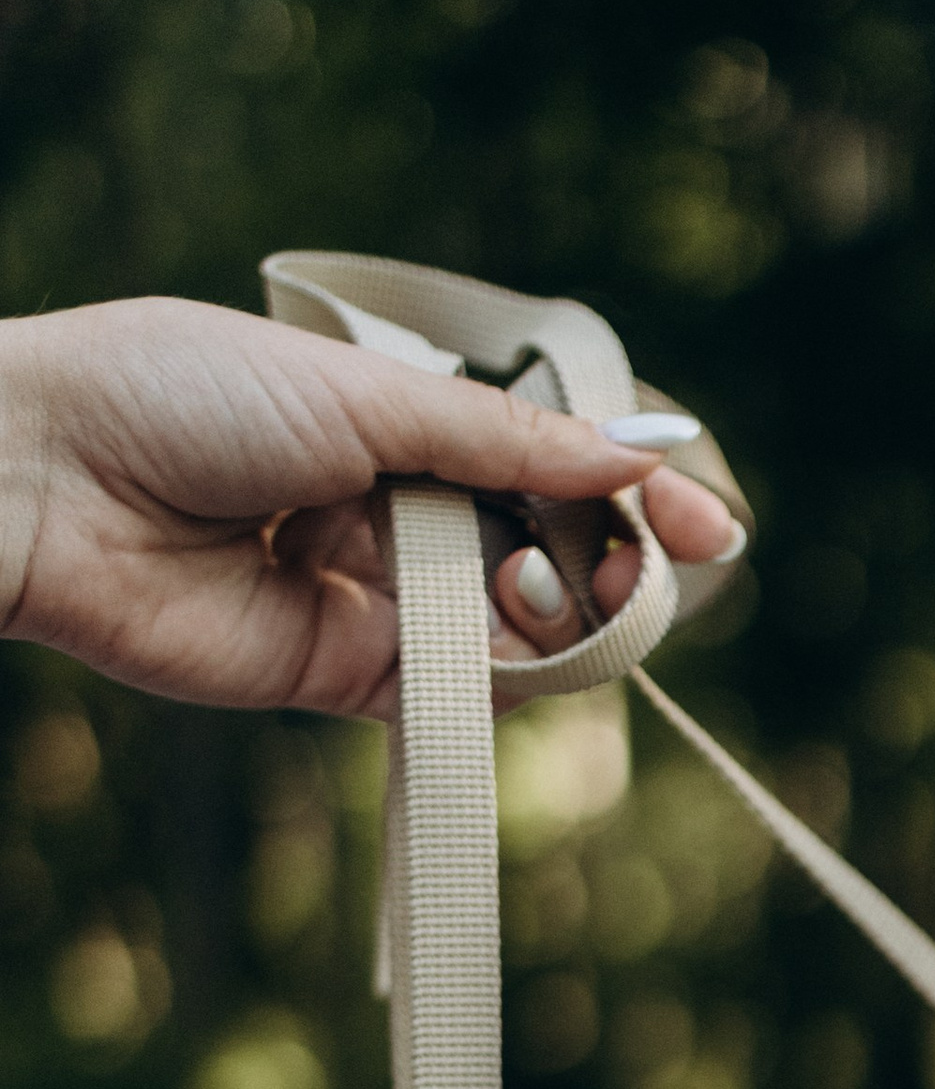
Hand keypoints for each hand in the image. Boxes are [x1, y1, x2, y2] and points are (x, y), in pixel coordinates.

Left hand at [0, 293, 738, 717]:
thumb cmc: (178, 395)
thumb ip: (504, 445)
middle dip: (606, 564)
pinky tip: (514, 652)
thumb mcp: (361, 397)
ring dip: (552, 618)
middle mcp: (392, 511)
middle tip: (632, 570)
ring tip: (540, 596)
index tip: (714, 526)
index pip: (549, 466)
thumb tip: (634, 454)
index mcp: (398, 422)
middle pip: (546, 553)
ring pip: (511, 631)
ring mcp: (371, 598)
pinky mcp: (338, 677)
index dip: (634, 496)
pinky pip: (450, 694)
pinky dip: (499, 683)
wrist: (46, 480)